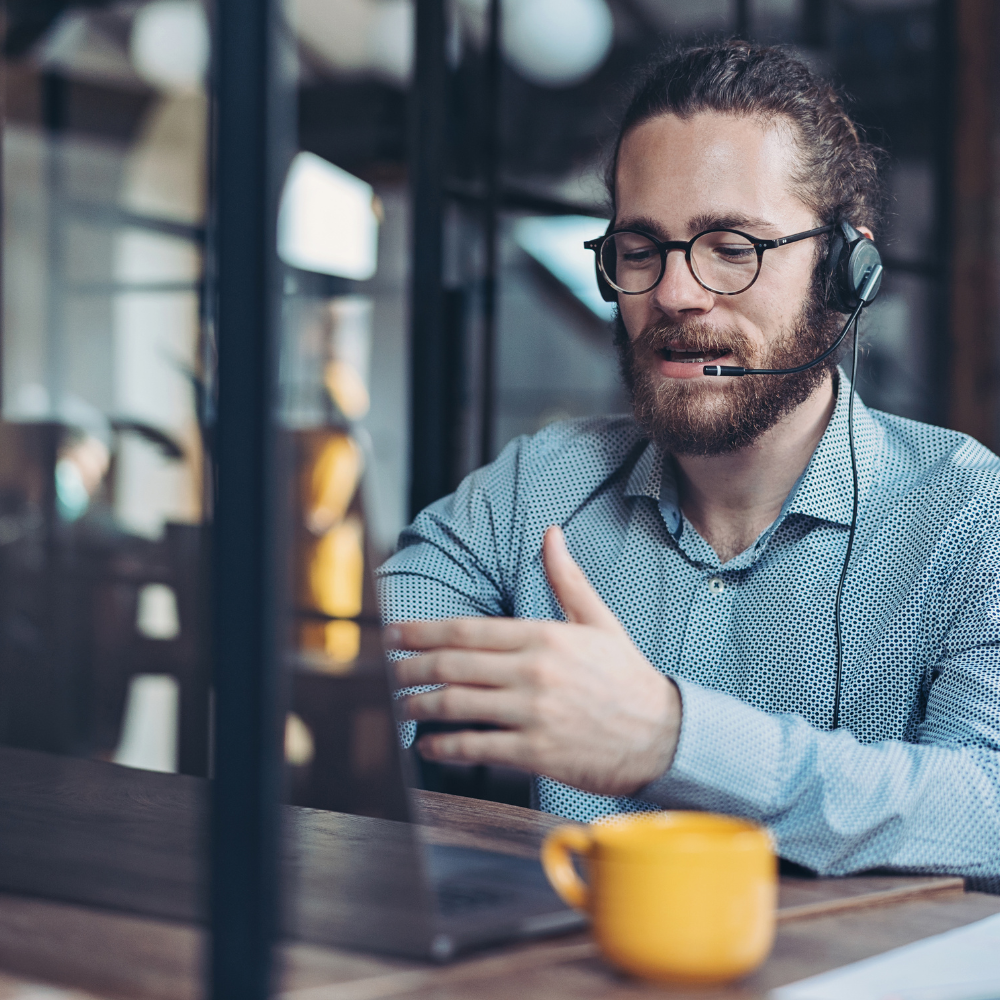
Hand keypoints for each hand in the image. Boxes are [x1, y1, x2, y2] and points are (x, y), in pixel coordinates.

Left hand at [386, 525, 681, 796]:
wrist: (662, 735)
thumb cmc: (626, 677)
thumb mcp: (599, 621)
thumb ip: (567, 579)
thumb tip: (552, 533)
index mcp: (543, 636)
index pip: (467, 629)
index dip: (423, 630)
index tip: (395, 633)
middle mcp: (533, 672)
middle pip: (452, 664)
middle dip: (410, 667)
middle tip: (386, 671)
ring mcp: (532, 713)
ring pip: (458, 705)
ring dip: (420, 706)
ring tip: (402, 706)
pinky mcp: (536, 751)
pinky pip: (477, 747)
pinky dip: (446, 747)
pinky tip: (430, 746)